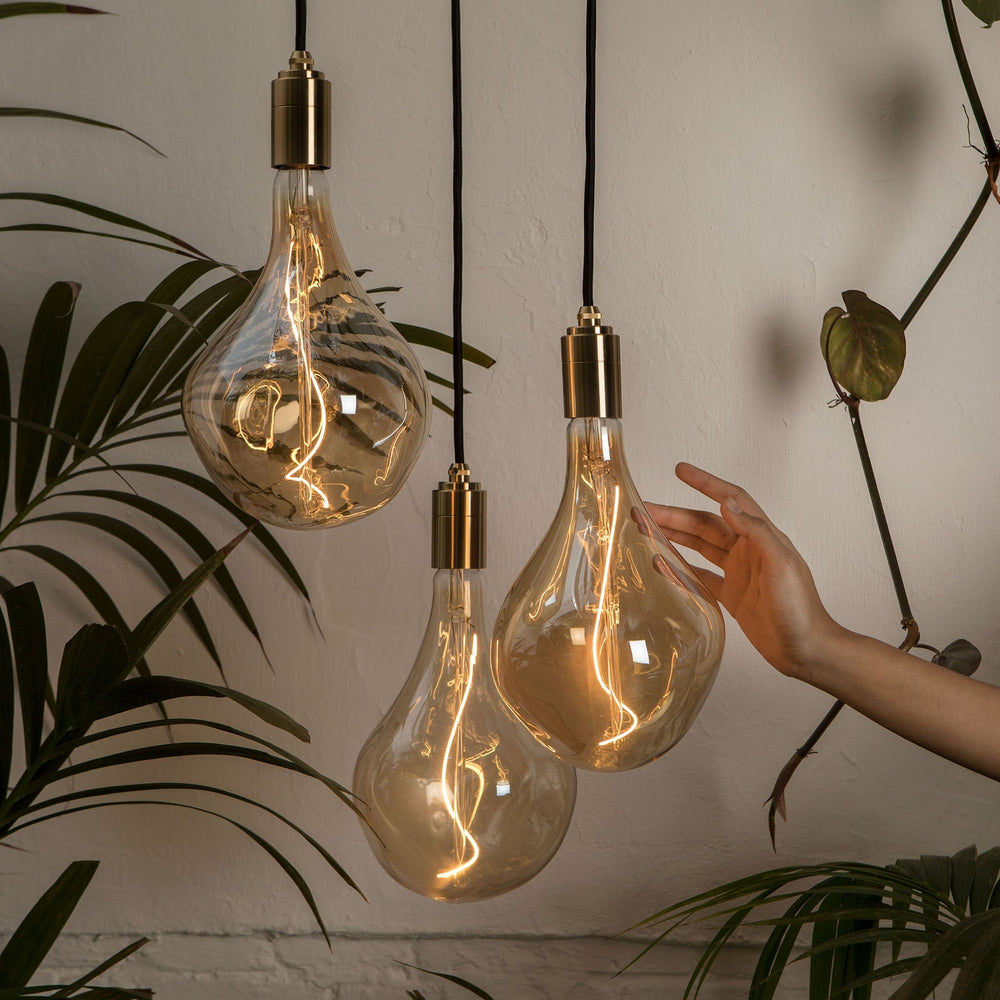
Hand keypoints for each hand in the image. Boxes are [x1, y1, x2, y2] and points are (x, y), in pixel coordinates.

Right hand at [644, 463, 840, 678]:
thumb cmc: (800, 608)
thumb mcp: (781, 564)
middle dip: (674, 515)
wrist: (806, 651)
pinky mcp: (731, 596)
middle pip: (704, 524)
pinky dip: (678, 569)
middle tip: (643, 510)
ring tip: (644, 529)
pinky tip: (659, 563)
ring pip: (698, 547)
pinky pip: (699, 577)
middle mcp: (747, 550)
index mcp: (761, 537)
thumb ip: (756, 531)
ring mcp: (737, 573)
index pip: (731, 499)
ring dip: (672, 536)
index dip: (705, 483)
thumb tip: (727, 503)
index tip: (680, 470)